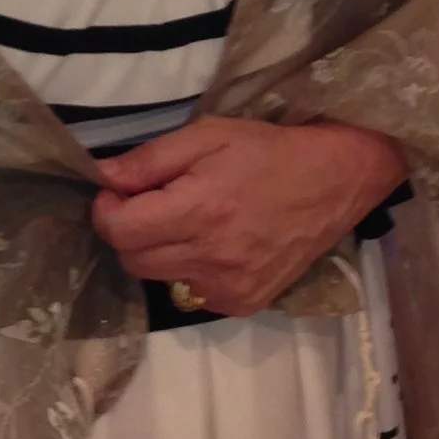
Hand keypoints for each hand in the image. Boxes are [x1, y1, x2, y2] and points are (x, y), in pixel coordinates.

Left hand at [91, 118, 406, 317]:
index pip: (120, 231)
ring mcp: (229, 286)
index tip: (118, 193)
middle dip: (130, 231)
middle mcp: (213, 257)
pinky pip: (191, 293)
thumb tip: (102, 178)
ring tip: (189, 223)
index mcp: (202, 210)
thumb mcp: (208, 135)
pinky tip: (216, 246)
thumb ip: (150, 160)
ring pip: (159, 278)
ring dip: (160, 251)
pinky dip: (191, 270)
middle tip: (153, 205)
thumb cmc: (269, 151)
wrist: (336, 181)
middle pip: (133, 260)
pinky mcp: (244, 303)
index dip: (108, 211)